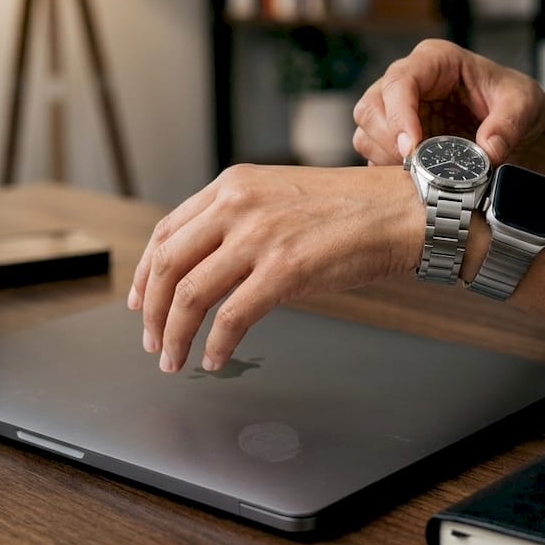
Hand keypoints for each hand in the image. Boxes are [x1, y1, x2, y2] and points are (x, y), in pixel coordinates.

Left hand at [127, 164, 420, 372]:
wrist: (402, 209)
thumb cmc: (353, 208)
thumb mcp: (282, 195)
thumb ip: (242, 219)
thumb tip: (210, 266)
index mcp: (234, 185)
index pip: (167, 231)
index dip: (145, 273)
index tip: (141, 301)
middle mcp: (238, 205)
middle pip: (168, 265)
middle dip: (152, 311)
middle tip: (153, 341)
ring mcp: (259, 236)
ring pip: (190, 294)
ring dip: (175, 335)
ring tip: (175, 359)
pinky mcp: (284, 269)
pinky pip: (231, 317)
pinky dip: (215, 344)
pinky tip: (214, 358)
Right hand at [351, 38, 544, 173]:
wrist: (518, 125)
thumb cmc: (516, 102)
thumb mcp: (523, 105)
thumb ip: (508, 125)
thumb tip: (487, 150)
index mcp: (435, 60)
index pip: (400, 81)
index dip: (398, 115)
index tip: (410, 149)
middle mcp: (408, 81)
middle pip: (372, 106)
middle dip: (388, 140)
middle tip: (415, 168)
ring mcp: (397, 109)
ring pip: (366, 131)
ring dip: (385, 157)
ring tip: (417, 174)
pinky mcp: (395, 137)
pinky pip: (373, 154)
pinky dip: (387, 170)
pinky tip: (414, 179)